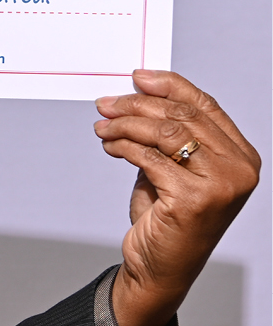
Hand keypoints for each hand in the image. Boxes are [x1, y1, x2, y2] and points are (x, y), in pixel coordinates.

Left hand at [94, 70, 259, 325]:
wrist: (160, 265)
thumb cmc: (167, 217)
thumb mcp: (172, 166)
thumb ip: (167, 134)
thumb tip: (138, 92)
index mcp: (240, 156)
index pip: (205, 105)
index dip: (168, 85)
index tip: (137, 77)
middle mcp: (238, 169)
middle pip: (182, 115)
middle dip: (136, 104)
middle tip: (106, 104)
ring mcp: (220, 185)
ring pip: (164, 132)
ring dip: (125, 124)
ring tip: (102, 127)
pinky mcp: (194, 199)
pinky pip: (149, 157)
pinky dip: (122, 145)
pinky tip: (110, 146)